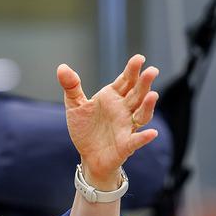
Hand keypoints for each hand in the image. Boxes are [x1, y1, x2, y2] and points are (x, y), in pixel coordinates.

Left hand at [58, 54, 159, 188]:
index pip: (126, 80)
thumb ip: (71, 86)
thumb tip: (62, 67)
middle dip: (144, 83)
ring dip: (148, 106)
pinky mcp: (126, 145)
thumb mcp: (75, 105)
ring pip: (142, 114)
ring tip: (153, 95)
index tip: (139, 59)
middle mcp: (124, 110)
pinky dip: (144, 137)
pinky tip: (152, 133)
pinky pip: (137, 140)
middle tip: (152, 71)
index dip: (133, 70)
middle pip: (137, 94)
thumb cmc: (85, 129)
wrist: (88, 156)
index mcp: (113, 97)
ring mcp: (127, 127)